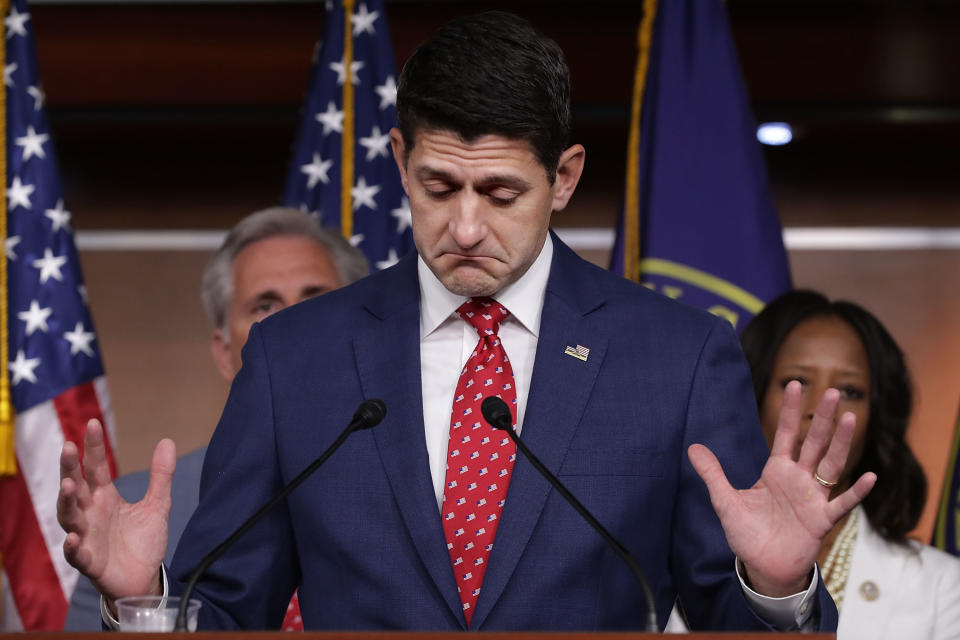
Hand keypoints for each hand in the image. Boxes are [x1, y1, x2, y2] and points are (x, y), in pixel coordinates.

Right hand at [57, 419, 175, 604]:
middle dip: (69, 468)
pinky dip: (73, 547)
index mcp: (105, 498)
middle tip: (67, 447)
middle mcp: (91, 514)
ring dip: (66, 502)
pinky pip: (77, 555)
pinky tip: (74, 537)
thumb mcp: (157, 505)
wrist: (146, 578)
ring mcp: (87, 537)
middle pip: (75, 487)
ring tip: (69, 485)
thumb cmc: (143, 542)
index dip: (93, 447)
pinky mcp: (90, 562)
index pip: (95, 468)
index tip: (92, 423)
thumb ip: (161, 475)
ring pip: (69, 517)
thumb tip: (167, 440)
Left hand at [688, 381, 875, 596]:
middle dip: (822, 419)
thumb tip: (693, 447)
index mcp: (777, 471)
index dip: (790, 411)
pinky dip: (856, 491)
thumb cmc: (747, 534)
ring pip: (830, 465)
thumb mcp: (725, 501)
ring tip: (851, 419)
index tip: (795, 384)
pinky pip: (842, 504)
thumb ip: (712, 474)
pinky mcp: (821, 520)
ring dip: (841, 443)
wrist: (762, 567)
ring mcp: (812, 498)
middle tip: (834, 392)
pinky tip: (869, 476)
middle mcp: (798, 480)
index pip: (786, 434)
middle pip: (813, 443)